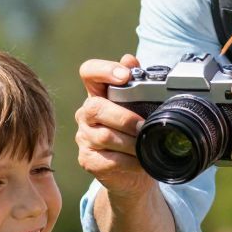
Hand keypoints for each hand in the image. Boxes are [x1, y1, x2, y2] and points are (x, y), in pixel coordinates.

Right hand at [76, 55, 158, 199]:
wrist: (135, 173)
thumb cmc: (137, 135)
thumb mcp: (143, 108)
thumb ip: (138, 84)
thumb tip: (129, 59)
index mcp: (99, 94)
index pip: (89, 72)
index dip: (104, 70)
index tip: (125, 76)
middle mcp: (86, 113)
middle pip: (95, 107)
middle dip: (123, 117)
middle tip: (143, 126)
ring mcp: (84, 137)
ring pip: (102, 136)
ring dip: (129, 142)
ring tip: (146, 145)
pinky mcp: (88, 160)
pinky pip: (107, 159)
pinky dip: (128, 161)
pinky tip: (140, 161)